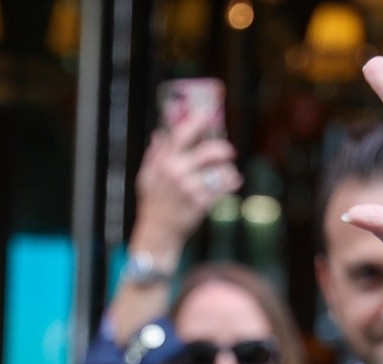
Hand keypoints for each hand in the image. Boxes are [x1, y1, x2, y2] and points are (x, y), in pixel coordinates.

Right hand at [128, 110, 240, 259]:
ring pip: (220, 172)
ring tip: (230, 172)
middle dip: (223, 149)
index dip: (196, 121)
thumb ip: (154, 155)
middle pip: (208, 151)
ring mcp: (190, 188)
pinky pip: (223, 189)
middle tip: (229, 151)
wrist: (158, 231)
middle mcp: (177, 172)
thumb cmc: (153, 203)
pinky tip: (235, 182)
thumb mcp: (147, 177)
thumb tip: (159, 134)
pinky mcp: (200, 203)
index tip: (207, 114)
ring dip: (229, 170)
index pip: (182, 134)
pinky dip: (231, 183)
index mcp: (164, 162)